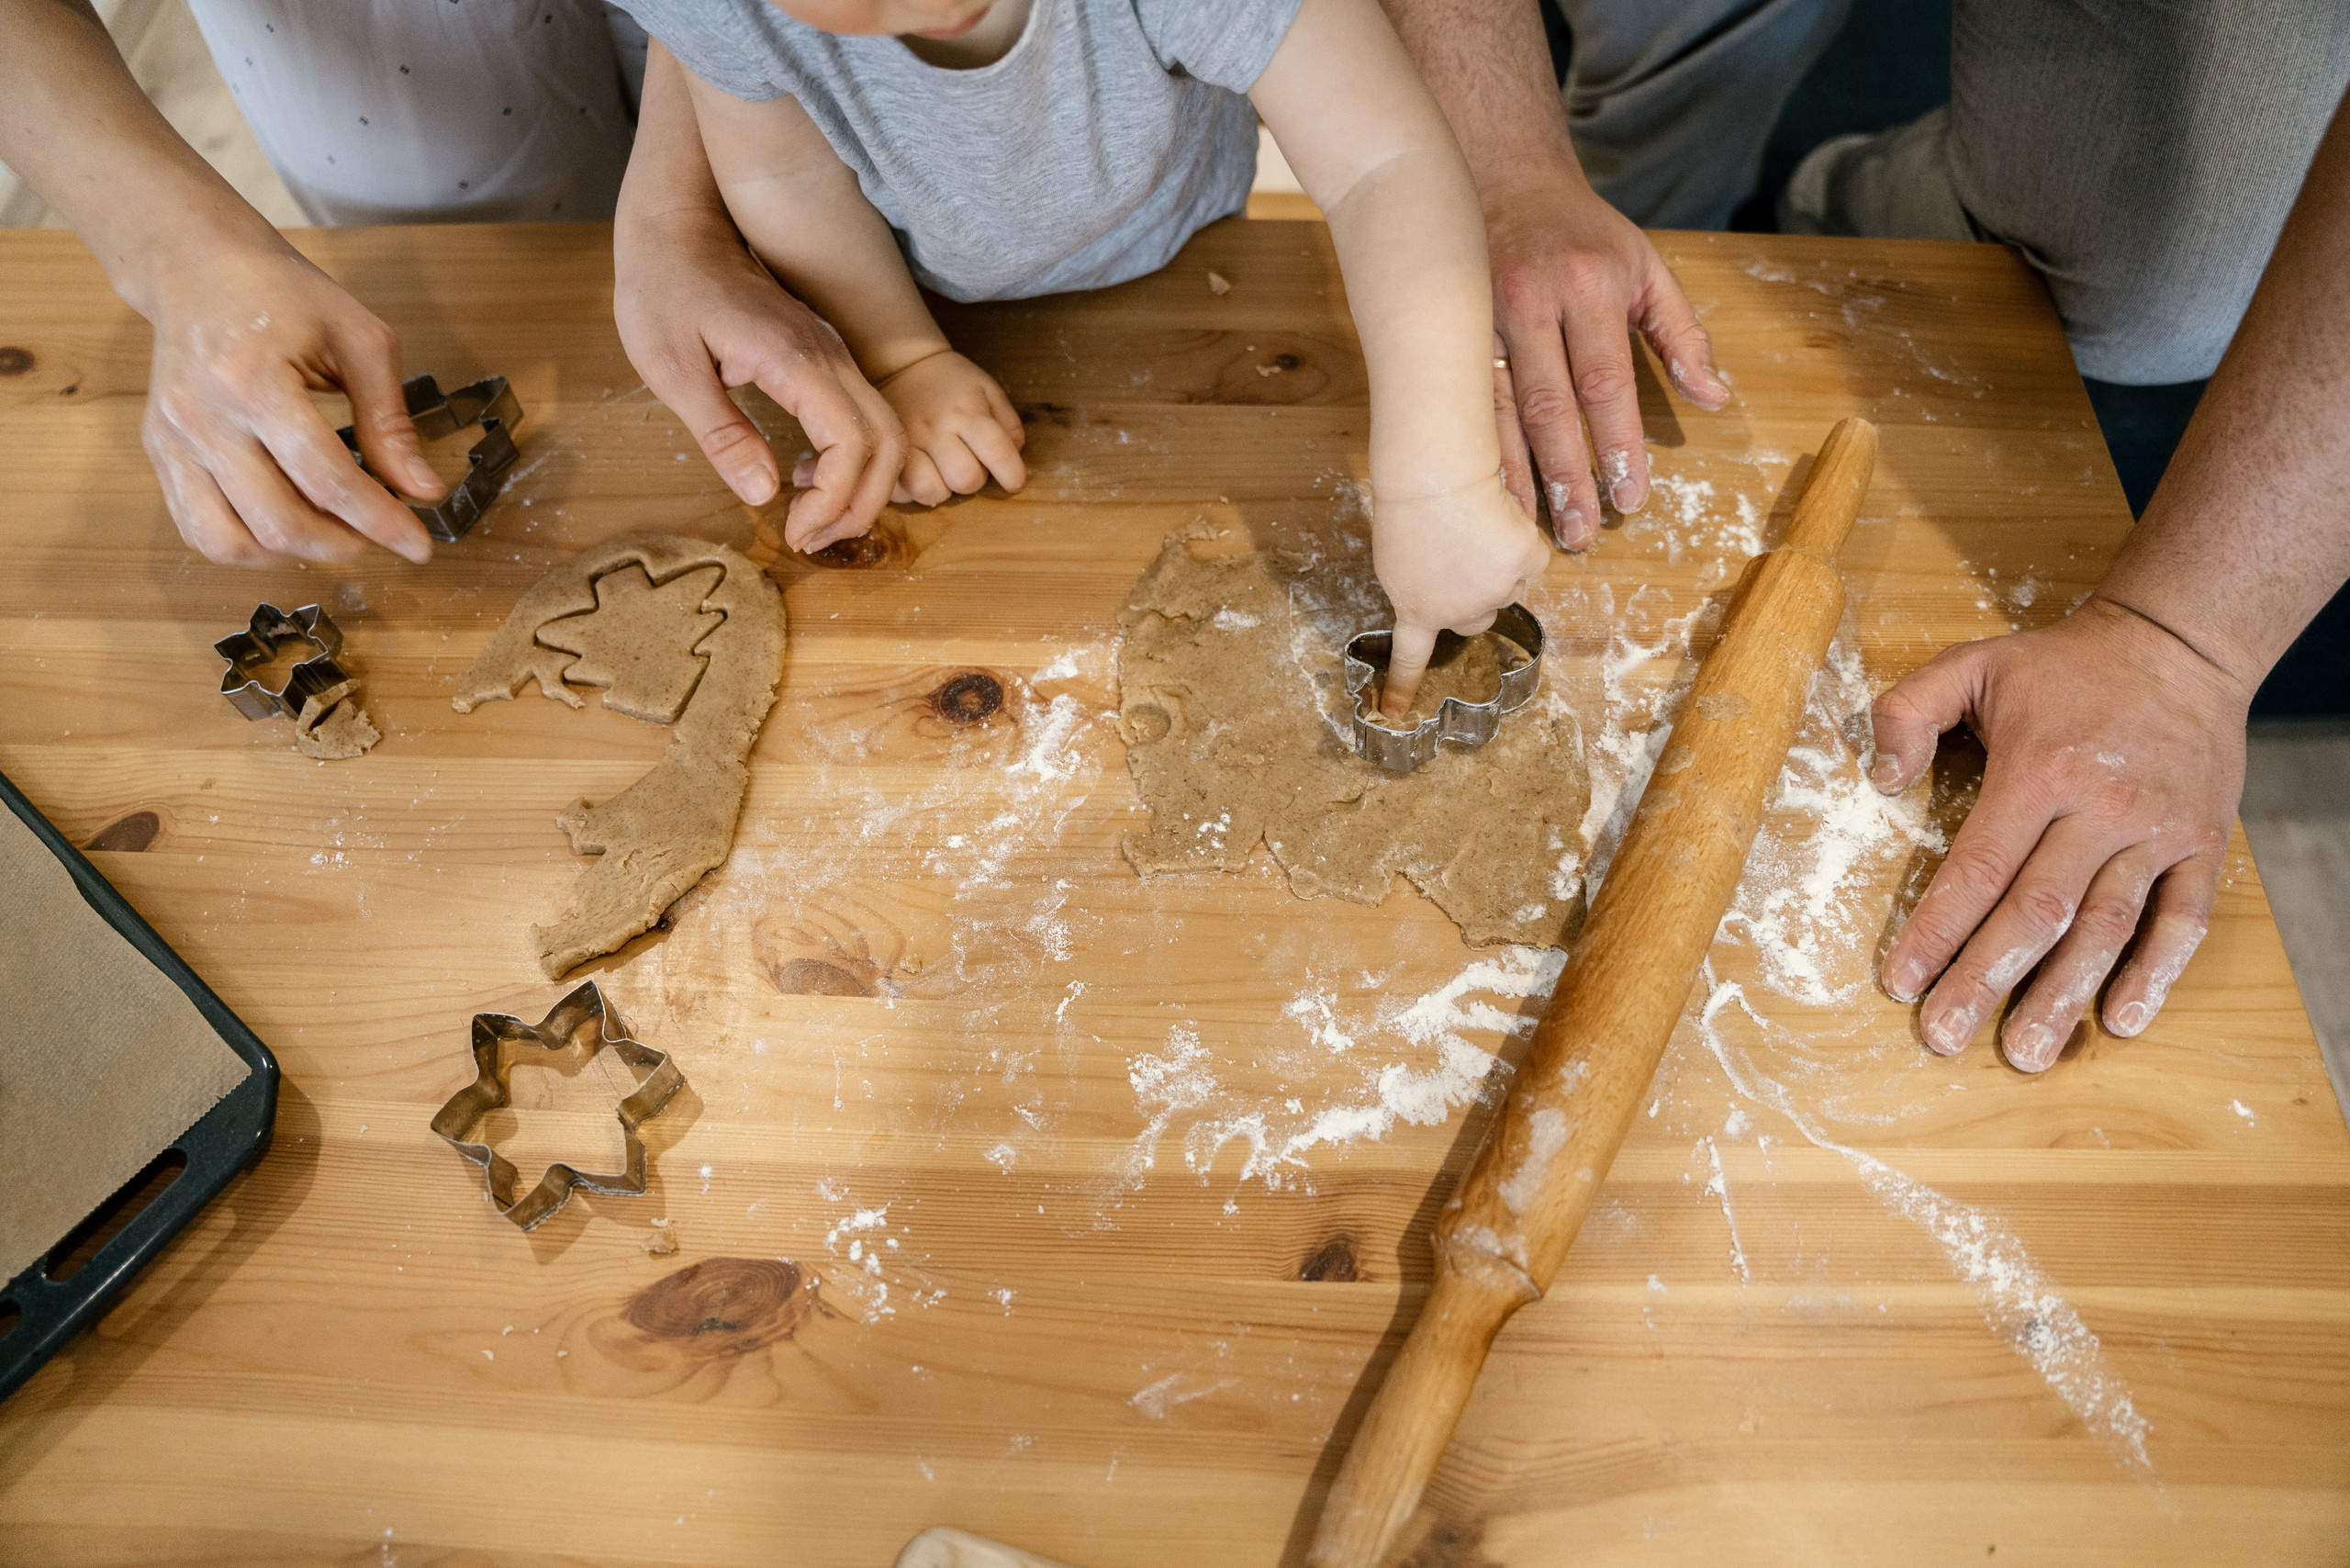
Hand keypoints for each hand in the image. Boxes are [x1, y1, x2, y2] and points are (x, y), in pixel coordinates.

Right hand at [142, 237, 441, 565]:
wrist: (196, 264)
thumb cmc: (283, 293)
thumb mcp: (360, 341)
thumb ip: (390, 422)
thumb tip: (422, 490)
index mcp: (254, 380)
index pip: (326, 479)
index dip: (381, 522)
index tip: (419, 545)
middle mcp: (203, 417)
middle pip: (278, 521)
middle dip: (343, 544)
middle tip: (379, 535)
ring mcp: (172, 439)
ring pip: (229, 541)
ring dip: (294, 555)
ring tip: (333, 533)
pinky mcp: (159, 451)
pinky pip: (198, 529)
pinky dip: (248, 546)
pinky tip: (287, 528)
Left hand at [613, 205, 905, 552]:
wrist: (677, 224)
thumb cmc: (663, 289)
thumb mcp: (671, 368)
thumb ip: (721, 433)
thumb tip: (765, 494)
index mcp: (794, 360)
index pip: (851, 443)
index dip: (832, 500)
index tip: (792, 531)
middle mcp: (828, 356)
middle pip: (888, 443)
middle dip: (860, 505)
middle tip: (809, 540)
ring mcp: (833, 353)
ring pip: (888, 430)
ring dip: (862, 487)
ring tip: (812, 520)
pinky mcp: (825, 357)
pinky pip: (867, 417)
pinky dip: (854, 462)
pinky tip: (805, 478)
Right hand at [861, 349, 1026, 505]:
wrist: (902, 366)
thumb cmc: (952, 384)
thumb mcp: (988, 391)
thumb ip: (1009, 425)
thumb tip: (1013, 461)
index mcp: (966, 410)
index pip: (997, 450)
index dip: (1012, 474)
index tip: (1013, 481)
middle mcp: (935, 428)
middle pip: (965, 479)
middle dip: (974, 480)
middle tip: (968, 465)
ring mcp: (906, 443)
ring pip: (930, 490)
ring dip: (942, 489)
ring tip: (943, 472)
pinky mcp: (884, 455)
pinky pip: (901, 491)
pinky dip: (913, 491)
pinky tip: (921, 473)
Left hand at [1372, 473, 1552, 717]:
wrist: (1435, 477)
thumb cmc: (1406, 507)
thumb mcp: (1395, 561)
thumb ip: (1416, 590)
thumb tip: (1440, 595)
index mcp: (1417, 611)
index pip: (1411, 657)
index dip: (1403, 685)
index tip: (1395, 713)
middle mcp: (1459, 612)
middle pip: (1476, 620)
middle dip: (1473, 595)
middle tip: (1460, 556)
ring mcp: (1495, 592)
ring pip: (1506, 589)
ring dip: (1497, 566)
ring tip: (1474, 527)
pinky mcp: (1525, 565)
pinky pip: (1530, 563)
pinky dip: (1521, 544)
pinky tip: (1499, 521)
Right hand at [1485, 168, 1727, 549]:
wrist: (1503, 179)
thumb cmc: (1584, 234)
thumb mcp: (1646, 267)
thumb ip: (1683, 334)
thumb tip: (1714, 397)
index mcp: (1587, 286)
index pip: (1604, 379)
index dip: (1618, 442)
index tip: (1633, 495)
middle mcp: (1529, 302)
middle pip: (1548, 404)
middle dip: (1568, 475)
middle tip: (1585, 533)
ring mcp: (1479, 317)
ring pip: (1497, 411)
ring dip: (1517, 477)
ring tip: (1533, 531)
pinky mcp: (1449, 332)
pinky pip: (1462, 404)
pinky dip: (1477, 453)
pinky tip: (1486, 494)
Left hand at [1870, 599, 2250, 1071]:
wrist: (2180, 644)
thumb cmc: (2063, 665)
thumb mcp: (1972, 662)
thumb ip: (1909, 710)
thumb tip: (1879, 777)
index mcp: (2038, 771)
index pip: (1978, 868)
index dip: (1936, 931)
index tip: (1900, 983)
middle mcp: (2100, 809)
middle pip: (2036, 912)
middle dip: (1986, 980)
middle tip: (1944, 1037)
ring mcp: (2156, 831)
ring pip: (2107, 927)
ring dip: (2064, 995)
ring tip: (2025, 1053)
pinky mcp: (2201, 844)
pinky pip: (2182, 919)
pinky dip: (2155, 973)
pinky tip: (2121, 1020)